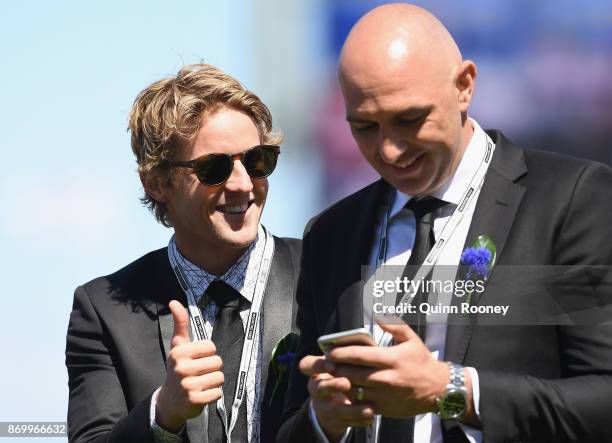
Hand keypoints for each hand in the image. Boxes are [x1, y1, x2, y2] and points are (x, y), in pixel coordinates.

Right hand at [156, 300, 223, 431]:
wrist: (169, 402)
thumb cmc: (178, 368)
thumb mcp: (178, 346)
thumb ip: (180, 323)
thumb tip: (174, 301)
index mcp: (179, 352)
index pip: (211, 346)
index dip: (208, 353)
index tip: (197, 359)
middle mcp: (181, 368)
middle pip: (218, 362)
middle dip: (212, 368)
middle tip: (199, 373)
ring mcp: (187, 385)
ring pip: (219, 377)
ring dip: (213, 382)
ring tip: (201, 384)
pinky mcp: (195, 400)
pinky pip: (217, 393)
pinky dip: (213, 395)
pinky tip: (201, 395)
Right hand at [300, 355, 373, 441]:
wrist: (336, 401)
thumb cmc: (344, 373)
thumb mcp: (342, 363)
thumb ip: (350, 354)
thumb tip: (366, 344)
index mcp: (316, 370)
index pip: (307, 365)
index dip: (317, 365)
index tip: (332, 364)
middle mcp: (316, 388)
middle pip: (318, 387)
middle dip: (332, 385)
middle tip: (346, 383)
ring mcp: (323, 406)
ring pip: (333, 409)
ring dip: (351, 409)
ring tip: (368, 408)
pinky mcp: (334, 420)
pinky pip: (345, 422)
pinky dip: (359, 420)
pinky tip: (370, 417)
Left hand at [328, 321, 459, 418]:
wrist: (439, 389)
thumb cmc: (422, 362)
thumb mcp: (412, 340)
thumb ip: (395, 326)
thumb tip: (378, 317)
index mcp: (391, 359)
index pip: (359, 356)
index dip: (341, 352)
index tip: (330, 350)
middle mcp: (386, 378)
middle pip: (352, 374)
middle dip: (336, 368)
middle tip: (326, 363)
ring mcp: (385, 396)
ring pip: (354, 391)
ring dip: (341, 383)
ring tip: (333, 375)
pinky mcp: (384, 409)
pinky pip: (361, 404)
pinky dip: (351, 397)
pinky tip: (346, 390)